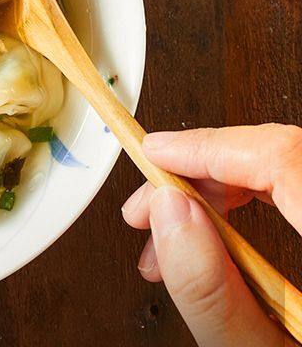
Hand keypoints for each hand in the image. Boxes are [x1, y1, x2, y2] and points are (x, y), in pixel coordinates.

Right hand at [122, 126, 301, 346]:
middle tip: (152, 207)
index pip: (284, 159)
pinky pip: (297, 191)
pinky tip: (216, 232)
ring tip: (173, 231)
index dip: (211, 147)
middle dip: (203, 174)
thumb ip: (215, 293)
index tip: (158, 155)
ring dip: (219, 190)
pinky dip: (249, 202)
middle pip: (283, 156)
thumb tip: (169, 213)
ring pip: (288, 168)